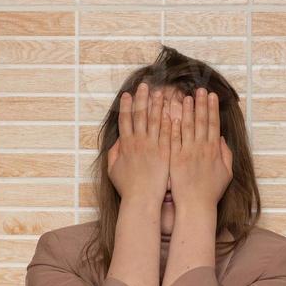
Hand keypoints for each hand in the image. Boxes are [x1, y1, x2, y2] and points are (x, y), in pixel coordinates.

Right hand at [108, 82, 171, 207]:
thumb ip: (113, 153)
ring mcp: (152, 146)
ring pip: (154, 121)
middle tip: (145, 85)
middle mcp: (138, 142)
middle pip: (140, 115)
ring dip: (157, 105)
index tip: (128, 94)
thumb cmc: (128, 188)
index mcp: (125, 145)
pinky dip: (169, 121)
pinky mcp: (165, 152)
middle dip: (142, 99)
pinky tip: (172, 110)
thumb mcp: (113, 170)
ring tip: (160, 92)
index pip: (125, 120)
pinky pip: (167, 133)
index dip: (126, 106)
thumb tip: (117, 141)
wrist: (142, 199)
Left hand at [168, 87, 232, 212]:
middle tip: (199, 89)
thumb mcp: (226, 173)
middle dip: (200, 104)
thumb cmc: (210, 192)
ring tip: (184, 96)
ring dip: (186, 111)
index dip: (212, 109)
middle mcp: (201, 149)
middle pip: (201, 121)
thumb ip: (226, 155)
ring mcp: (187, 153)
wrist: (195, 206)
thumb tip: (222, 140)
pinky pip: (173, 139)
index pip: (213, 124)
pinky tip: (171, 115)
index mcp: (214, 150)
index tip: (211, 95)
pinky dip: (173, 127)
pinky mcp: (175, 159)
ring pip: (187, 127)